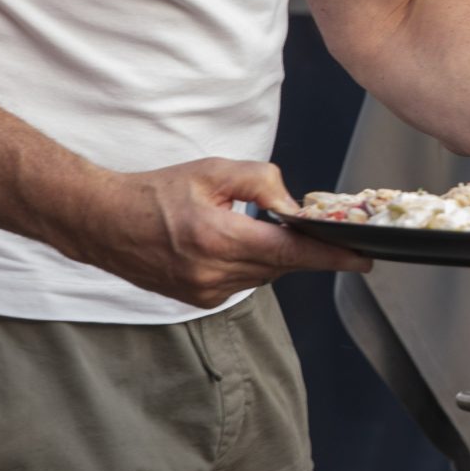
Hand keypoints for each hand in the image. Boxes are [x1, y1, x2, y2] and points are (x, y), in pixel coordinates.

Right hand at [71, 157, 369, 307]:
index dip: (332, 256)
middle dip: (304, 249)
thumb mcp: (213, 171)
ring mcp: (205, 292)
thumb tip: (294, 206)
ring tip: (262, 228)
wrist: (105, 222)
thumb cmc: (157, 192)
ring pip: (264, 275)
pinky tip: (236, 242)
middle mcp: (213, 273)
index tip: (364, 259)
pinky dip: (251, 264)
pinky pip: (243, 282)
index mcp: (219, 238)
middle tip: (324, 232)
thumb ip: (261, 182)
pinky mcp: (198, 300)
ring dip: (274, 255)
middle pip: (282, 264)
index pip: (292, 252)